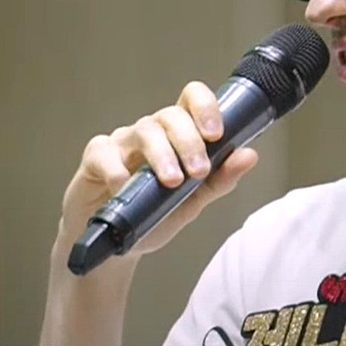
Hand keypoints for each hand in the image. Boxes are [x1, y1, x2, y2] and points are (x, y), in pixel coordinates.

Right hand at [58, 81, 259, 260]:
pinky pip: (104, 152)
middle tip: (198, 171)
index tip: (217, 134)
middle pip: (170, 116)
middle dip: (189, 141)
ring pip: (144, 131)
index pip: (191, 100)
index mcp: (177, 135)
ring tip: (172, 181)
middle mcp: (150, 132)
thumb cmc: (153, 214)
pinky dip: (117, 169)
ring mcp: (122, 142)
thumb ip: (220, 179)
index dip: (205, 107)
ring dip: (162, 155)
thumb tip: (249, 155)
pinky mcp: (95, 159)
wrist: (116, 244)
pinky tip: (125, 185)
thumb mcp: (193, 201)